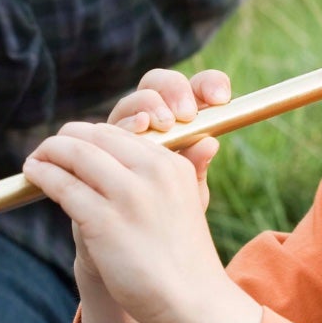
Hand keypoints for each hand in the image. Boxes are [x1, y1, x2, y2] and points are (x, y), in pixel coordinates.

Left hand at [23, 117, 225, 322]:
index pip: (118, 132)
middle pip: (94, 136)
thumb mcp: (193, 202)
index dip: (88, 136)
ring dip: (47, 153)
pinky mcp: (103, 221)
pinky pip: (63, 186)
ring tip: (33, 160)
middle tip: (47, 149)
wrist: (193, 301)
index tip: (71, 146)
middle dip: (64, 139)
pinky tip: (33, 175)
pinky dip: (43, 176)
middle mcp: (151, 171)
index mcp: (171, 163)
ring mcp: (127, 195)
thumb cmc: (186, 257)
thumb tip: (205, 141)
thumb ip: (186, 170)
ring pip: (75, 155)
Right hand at [105, 67, 232, 210]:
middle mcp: (153, 118)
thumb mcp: (191, 194)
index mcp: (184, 120)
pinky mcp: (100, 146)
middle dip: (174, 90)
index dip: (209, 84)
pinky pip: (109, 126)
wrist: (138, 239)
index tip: (220, 98)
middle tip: (186, 114)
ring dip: (150, 105)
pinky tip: (139, 128)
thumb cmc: (170, 213)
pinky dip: (126, 123)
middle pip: (158, 83)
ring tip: (163, 123)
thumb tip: (210, 143)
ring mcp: (125, 129)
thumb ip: (198, 168)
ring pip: (134, 100)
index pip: (197, 88)